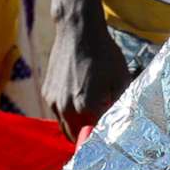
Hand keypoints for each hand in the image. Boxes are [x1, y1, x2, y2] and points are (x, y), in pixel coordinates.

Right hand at [46, 15, 132, 137]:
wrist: (78, 32)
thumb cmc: (103, 54)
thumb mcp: (122, 79)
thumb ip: (121, 104)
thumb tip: (120, 121)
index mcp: (86, 107)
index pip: (93, 137)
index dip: (102, 138)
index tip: (108, 135)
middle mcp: (66, 108)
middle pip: (75, 137)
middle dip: (86, 136)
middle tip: (97, 130)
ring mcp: (53, 101)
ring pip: (64, 126)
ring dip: (75, 125)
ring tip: (89, 114)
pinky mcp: (47, 92)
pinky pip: (57, 112)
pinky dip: (67, 112)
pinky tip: (78, 98)